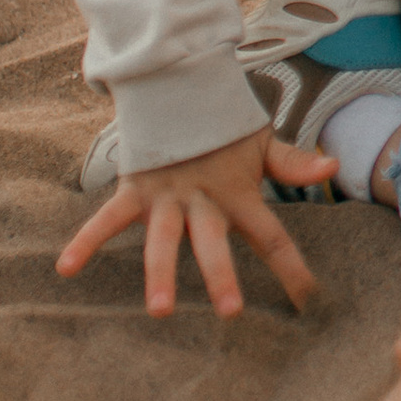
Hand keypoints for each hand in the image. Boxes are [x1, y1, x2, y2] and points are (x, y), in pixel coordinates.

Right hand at [56, 125, 330, 314]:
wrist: (184, 88)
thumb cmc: (225, 130)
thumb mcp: (261, 145)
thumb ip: (292, 162)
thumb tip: (333, 166)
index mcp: (239, 194)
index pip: (272, 236)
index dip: (291, 267)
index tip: (310, 300)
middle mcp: (205, 200)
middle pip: (215, 243)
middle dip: (221, 276)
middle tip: (231, 312)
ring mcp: (168, 197)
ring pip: (164, 240)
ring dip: (161, 272)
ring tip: (159, 309)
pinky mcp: (136, 190)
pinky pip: (108, 218)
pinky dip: (87, 240)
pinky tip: (67, 267)